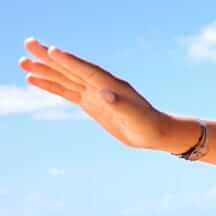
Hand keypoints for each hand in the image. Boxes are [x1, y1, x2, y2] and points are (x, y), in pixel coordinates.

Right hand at [18, 38, 172, 149]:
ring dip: (44, 69)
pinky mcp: (90, 102)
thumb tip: (104, 94)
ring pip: (64, 78)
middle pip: (70, 68)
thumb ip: (120, 105)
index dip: (69, 61)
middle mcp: (100, 84)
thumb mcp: (135, 117)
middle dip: (49, 57)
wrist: (154, 133)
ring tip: (22, 61)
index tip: (51, 50)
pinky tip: (34, 78)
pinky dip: (50, 85)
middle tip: (28, 43)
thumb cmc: (148, 124)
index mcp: (111, 84)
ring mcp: (94, 92)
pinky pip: (66, 91)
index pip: (86, 70)